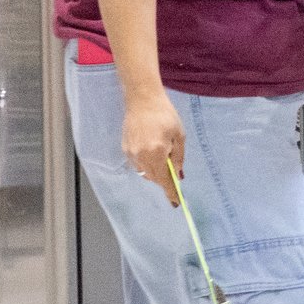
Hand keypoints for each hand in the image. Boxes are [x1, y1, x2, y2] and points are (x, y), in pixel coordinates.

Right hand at [122, 91, 186, 205]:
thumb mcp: (178, 136)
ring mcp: (131, 153)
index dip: (170, 192)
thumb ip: (178, 158)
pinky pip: (137, 164)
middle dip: (164, 178)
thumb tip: (178, 176)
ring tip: (162, 151)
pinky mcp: (125, 148)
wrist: (143, 100)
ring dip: (155, 170)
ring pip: (145, 172)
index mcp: (156, 152)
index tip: (176, 203)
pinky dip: (146, 162)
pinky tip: (151, 148)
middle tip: (173, 168)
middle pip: (153, 178)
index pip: (164, 179)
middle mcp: (141, 156)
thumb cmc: (165, 115)